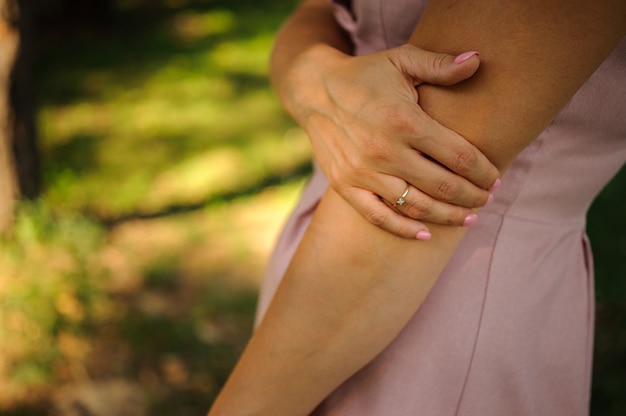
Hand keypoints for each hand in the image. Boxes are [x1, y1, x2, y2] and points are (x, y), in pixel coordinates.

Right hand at [283, 44, 500, 238]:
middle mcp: (384, 150)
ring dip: (447, 216)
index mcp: (403, 120)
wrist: (314, 90)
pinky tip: (426, 234)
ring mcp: (363, 172)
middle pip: (443, 186)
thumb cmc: (365, 75)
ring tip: (468, 218)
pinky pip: (379, 217)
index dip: (484, 172)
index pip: (459, 156)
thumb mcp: (402, 60)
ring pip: (415, 206)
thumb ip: (440, 65)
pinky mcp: (345, 185)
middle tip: (487, 199)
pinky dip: (404, 230)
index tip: (495, 178)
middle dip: (472, 197)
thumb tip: (478, 60)